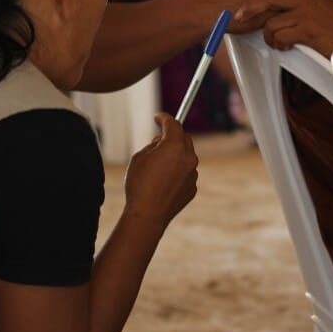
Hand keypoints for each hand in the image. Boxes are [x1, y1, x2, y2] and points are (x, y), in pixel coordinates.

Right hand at [123, 113, 197, 227]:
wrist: (147, 214)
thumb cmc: (139, 184)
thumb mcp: (140, 157)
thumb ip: (153, 145)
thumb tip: (161, 142)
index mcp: (175, 146)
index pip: (173, 123)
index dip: (164, 118)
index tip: (158, 117)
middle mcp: (189, 157)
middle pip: (183, 138)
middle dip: (172, 136)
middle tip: (158, 141)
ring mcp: (193, 174)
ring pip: (185, 157)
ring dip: (174, 156)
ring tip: (156, 167)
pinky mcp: (192, 188)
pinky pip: (185, 173)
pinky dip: (176, 172)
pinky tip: (162, 182)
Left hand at [240, 0, 332, 55]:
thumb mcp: (324, 1)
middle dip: (250, 7)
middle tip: (238, 15)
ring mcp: (306, 13)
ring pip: (271, 23)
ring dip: (270, 37)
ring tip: (278, 42)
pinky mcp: (306, 29)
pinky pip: (280, 37)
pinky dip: (280, 44)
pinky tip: (287, 46)